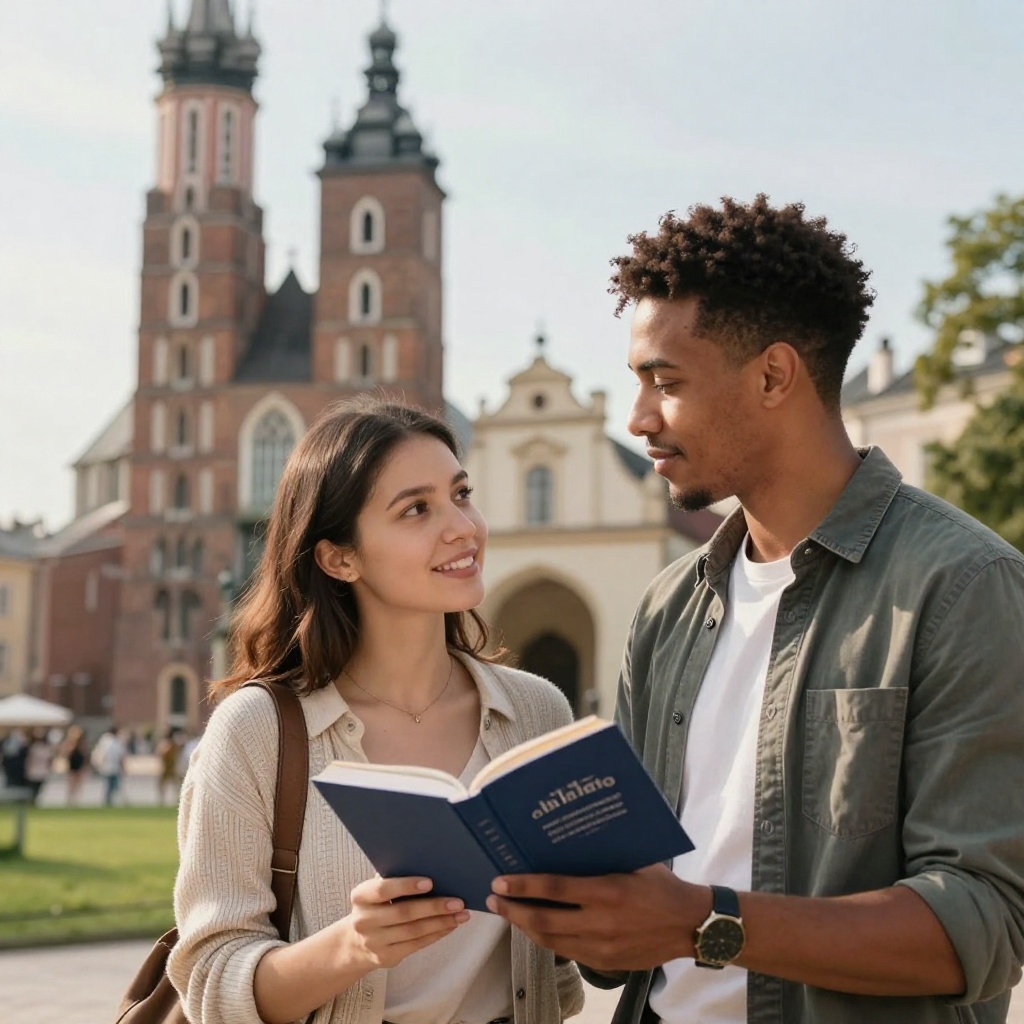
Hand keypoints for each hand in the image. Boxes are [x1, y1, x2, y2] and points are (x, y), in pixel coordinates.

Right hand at [337, 876, 469, 970]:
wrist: (355, 943)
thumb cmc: (375, 907)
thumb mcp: (374, 892)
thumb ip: (393, 880)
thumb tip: (430, 867)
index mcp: (361, 897)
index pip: (383, 890)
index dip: (406, 885)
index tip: (430, 882)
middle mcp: (364, 921)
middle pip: (403, 913)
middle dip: (434, 907)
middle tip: (457, 901)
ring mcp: (374, 942)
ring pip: (414, 931)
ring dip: (441, 922)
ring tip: (461, 914)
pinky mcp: (386, 958)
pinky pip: (416, 945)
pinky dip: (436, 934)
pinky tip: (450, 926)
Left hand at [486, 865, 707, 971]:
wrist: (690, 925)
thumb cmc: (661, 885)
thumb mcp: (633, 862)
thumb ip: (601, 858)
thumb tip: (564, 843)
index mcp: (608, 891)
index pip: (554, 889)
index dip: (523, 886)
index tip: (499, 881)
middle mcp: (601, 922)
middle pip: (544, 920)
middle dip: (513, 910)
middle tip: (493, 899)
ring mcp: (602, 947)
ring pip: (550, 941)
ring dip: (524, 927)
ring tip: (507, 913)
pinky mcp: (605, 963)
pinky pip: (566, 952)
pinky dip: (546, 939)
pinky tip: (535, 927)